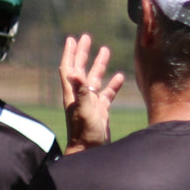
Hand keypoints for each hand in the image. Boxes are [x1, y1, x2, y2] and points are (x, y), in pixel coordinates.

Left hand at [60, 34, 124, 154]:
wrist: (90, 151)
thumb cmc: (84, 133)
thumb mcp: (84, 110)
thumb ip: (81, 91)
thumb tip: (75, 72)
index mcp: (73, 93)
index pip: (69, 68)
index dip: (70, 53)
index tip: (72, 39)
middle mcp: (80, 96)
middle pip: (80, 69)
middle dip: (83, 53)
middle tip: (86, 37)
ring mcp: (90, 103)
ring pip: (95, 79)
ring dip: (99, 65)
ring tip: (105, 50)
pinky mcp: (101, 111)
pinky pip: (108, 94)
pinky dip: (113, 85)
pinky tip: (120, 76)